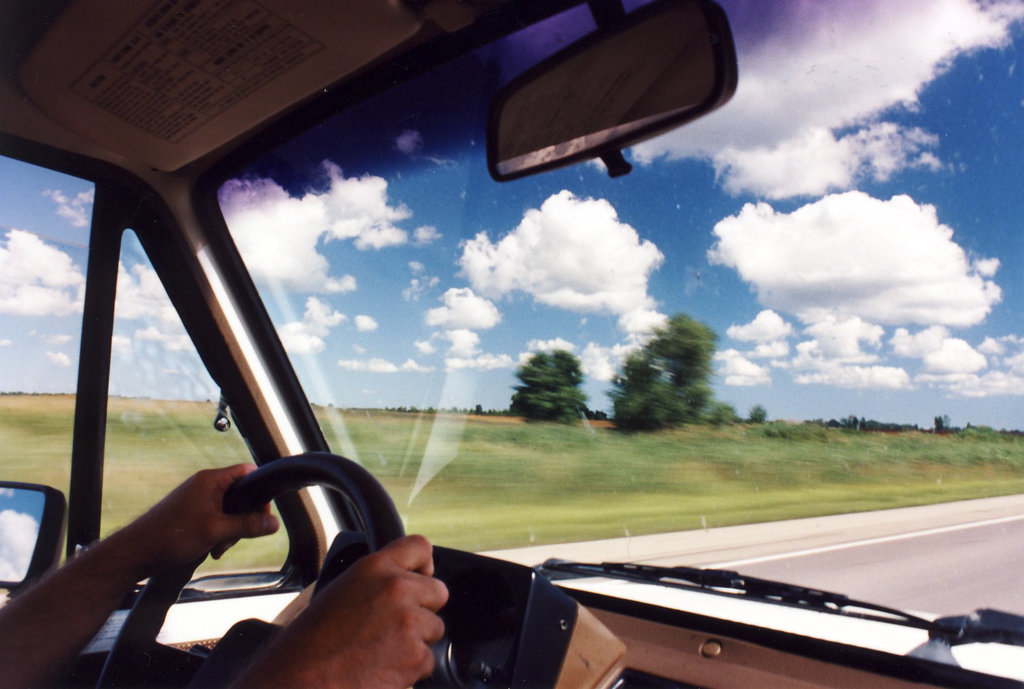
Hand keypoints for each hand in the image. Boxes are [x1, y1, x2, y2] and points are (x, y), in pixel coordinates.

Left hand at [116, 464, 278, 576]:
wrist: (137, 553)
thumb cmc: (169, 535)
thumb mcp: (215, 530)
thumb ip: (247, 525)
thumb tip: (273, 523)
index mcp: (210, 480)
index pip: (246, 471)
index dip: (259, 489)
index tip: (263, 511)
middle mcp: (205, 486)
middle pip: (241, 495)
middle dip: (244, 518)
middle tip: (239, 534)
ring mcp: (198, 501)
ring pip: (230, 511)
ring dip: (231, 530)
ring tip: (220, 545)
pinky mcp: (193, 515)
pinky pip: (218, 520)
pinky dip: (220, 534)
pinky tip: (213, 548)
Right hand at [232, 535, 448, 688]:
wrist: (299, 681)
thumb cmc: (310, 644)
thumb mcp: (341, 592)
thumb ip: (376, 582)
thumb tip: (403, 583)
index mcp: (375, 567)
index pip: (419, 547)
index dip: (424, 565)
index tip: (421, 576)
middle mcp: (396, 588)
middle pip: (438, 591)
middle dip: (424, 609)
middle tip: (396, 627)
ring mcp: (409, 622)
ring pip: (434, 629)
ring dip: (415, 642)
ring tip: (380, 652)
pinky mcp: (415, 656)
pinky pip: (427, 660)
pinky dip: (410, 670)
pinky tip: (382, 669)